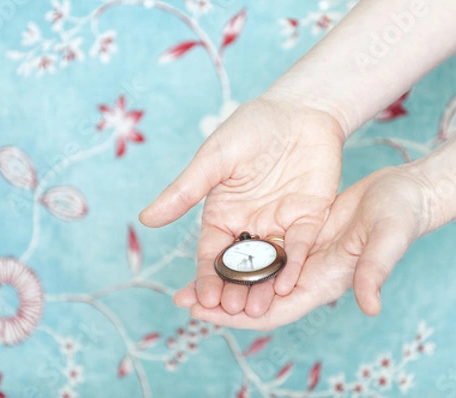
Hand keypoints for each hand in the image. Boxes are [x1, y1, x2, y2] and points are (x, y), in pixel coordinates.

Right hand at [139, 94, 344, 317]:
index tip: (203, 299)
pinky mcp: (309, 218)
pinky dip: (295, 265)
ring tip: (257, 310)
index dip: (207, 277)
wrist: (299, 109)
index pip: (212, 254)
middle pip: (241, 267)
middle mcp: (250, 225)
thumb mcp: (215, 159)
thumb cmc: (252, 128)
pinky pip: (302, 247)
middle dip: (235, 290)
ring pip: (271, 264)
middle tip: (231, 312)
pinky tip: (288, 284)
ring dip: (263, 288)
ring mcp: (280, 224)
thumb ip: (186, 191)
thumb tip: (146, 219)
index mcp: (223, 214)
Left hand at [178, 166, 431, 329]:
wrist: (404, 194)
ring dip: (226, 279)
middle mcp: (308, 274)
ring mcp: (303, 256)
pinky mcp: (301, 234)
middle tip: (182, 298)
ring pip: (257, 275)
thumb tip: (370, 306)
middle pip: (257, 297)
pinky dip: (242, 255)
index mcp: (323, 281)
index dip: (238, 316)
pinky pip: (265, 250)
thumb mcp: (388, 238)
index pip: (274, 310)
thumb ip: (376, 269)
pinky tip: (220, 249)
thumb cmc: (401, 216)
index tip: (203, 313)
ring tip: (191, 280)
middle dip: (222, 302)